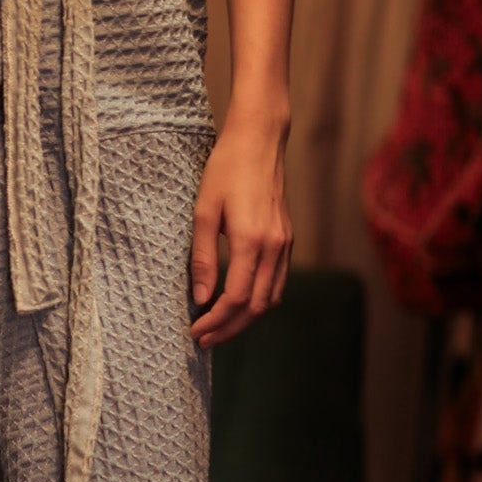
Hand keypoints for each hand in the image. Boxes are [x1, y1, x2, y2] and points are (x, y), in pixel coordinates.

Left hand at [189, 112, 292, 348]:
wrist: (260, 141)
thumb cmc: (226, 169)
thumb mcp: (203, 211)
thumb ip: (203, 258)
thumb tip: (201, 298)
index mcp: (252, 241)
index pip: (235, 298)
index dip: (215, 321)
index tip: (195, 331)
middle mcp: (274, 247)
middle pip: (256, 307)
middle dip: (229, 329)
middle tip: (204, 340)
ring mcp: (285, 244)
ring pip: (270, 298)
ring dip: (245, 319)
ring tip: (219, 327)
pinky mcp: (286, 239)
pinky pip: (277, 282)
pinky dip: (259, 301)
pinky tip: (239, 303)